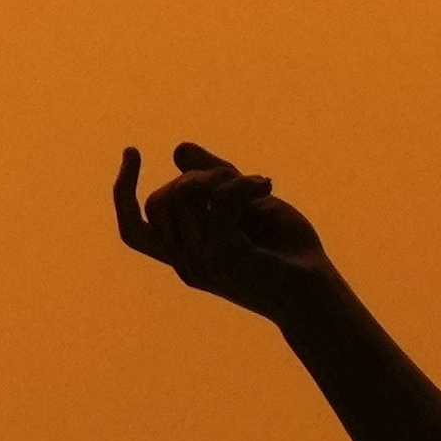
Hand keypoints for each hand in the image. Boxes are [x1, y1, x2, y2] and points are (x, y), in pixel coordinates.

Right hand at [111, 141, 340, 319]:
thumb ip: (213, 177)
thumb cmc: (284, 251)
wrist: (318, 290)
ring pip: (182, 196)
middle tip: (231, 179)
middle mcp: (187, 263)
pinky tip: (266, 185)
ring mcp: (204, 261)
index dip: (122, 190)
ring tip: (253, 184)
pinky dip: (242, 184)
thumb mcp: (245, 202)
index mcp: (186, 255)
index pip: (132, 230)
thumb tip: (178, 149)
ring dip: (217, 176)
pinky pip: (219, 200)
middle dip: (190, 177)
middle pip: (157, 204)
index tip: (133, 151)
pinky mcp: (226, 255)